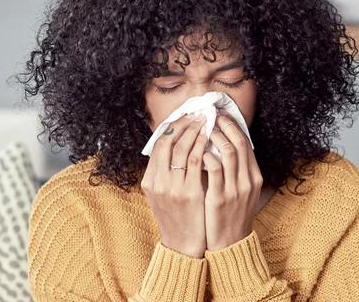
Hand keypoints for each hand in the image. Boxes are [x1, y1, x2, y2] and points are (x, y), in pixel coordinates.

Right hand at [141, 113, 208, 257]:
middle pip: (167, 142)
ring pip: (181, 149)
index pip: (158, 145)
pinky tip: (209, 138)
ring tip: (205, 120)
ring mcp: (172, 188)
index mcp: (150, 181)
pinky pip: (195, 162)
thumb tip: (174, 147)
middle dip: (183, 124)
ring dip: (194, 131)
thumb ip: (164, 173)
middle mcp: (158, 182)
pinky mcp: (189, 193)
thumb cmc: (176, 217)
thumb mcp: (161, 195)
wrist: (182, 244)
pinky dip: (202, 146)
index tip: (184, 117)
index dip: (171, 127)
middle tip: (196, 114)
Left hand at [202, 113, 263, 250]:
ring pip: (229, 152)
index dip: (233, 126)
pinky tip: (198, 152)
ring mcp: (235, 189)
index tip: (221, 115)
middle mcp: (248, 180)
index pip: (246, 143)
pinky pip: (214, 170)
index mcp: (254, 177)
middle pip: (239, 143)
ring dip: (215, 137)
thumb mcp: (242, 191)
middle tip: (211, 115)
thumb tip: (225, 147)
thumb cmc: (232, 213)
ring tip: (203, 128)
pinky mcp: (220, 198)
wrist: (230, 242)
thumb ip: (237, 171)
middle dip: (224, 125)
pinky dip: (207, 156)